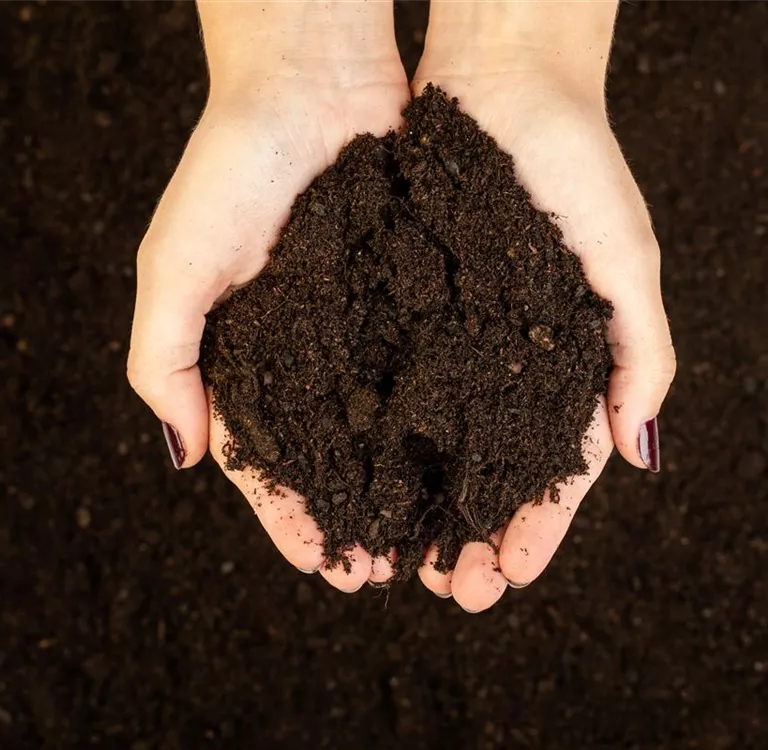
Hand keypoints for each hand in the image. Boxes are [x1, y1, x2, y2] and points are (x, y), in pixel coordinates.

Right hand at [128, 2, 408, 591]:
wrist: (311, 84)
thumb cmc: (230, 168)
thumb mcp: (174, 265)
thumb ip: (165, 360)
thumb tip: (184, 456)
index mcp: (250, 358)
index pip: (270, 461)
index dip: (293, 517)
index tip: (323, 568)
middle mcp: (311, 354)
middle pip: (336, 457)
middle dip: (359, 518)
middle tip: (390, 574)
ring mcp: (363, 329)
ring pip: (389, 427)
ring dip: (409, 487)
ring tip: (435, 539)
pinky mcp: (411, 297)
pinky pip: (432, 372)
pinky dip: (445, 421)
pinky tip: (467, 460)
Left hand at [412, 2, 675, 611]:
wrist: (504, 83)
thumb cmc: (577, 163)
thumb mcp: (626, 259)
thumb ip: (642, 352)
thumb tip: (642, 451)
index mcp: (564, 359)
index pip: (552, 464)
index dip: (536, 525)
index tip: (510, 576)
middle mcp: (504, 359)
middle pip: (487, 469)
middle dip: (472, 534)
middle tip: (449, 593)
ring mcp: (452, 335)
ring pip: (435, 443)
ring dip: (422, 506)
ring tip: (403, 564)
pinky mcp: (404, 303)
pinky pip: (389, 385)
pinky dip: (382, 442)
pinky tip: (365, 485)